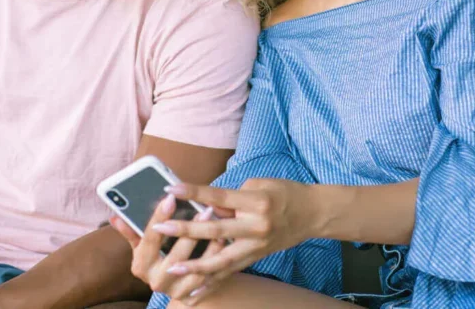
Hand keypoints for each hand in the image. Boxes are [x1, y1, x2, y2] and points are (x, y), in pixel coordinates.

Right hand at [111, 195, 228, 305]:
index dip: (158, 218)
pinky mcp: (192, 297)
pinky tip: (225, 241)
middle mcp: (155, 281)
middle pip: (174, 256)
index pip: (148, 239)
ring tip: (219, 225)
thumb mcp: (146, 246)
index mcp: (141, 266)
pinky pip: (209, 278)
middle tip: (204, 210)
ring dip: (209, 246)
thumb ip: (134, 231)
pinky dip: (217, 260)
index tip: (170, 198)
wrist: (180, 285)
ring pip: (194, 269)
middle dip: (190, 232)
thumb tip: (116, 217)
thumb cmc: (162, 256)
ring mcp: (175, 291)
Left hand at [112, 179, 316, 303]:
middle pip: (216, 231)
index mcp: (256, 202)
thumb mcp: (259, 184)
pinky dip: (212, 281)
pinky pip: (231, 271)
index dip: (194, 193)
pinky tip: (195, 290)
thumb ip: (232, 196)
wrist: (313, 213)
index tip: (171, 189)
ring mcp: (257, 245)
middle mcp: (256, 226)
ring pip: (222, 260)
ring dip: (196, 265)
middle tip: (161, 228)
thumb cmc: (285, 192)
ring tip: (174, 268)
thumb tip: (207, 205)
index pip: (219, 197)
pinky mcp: (256, 257)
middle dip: (186, 230)